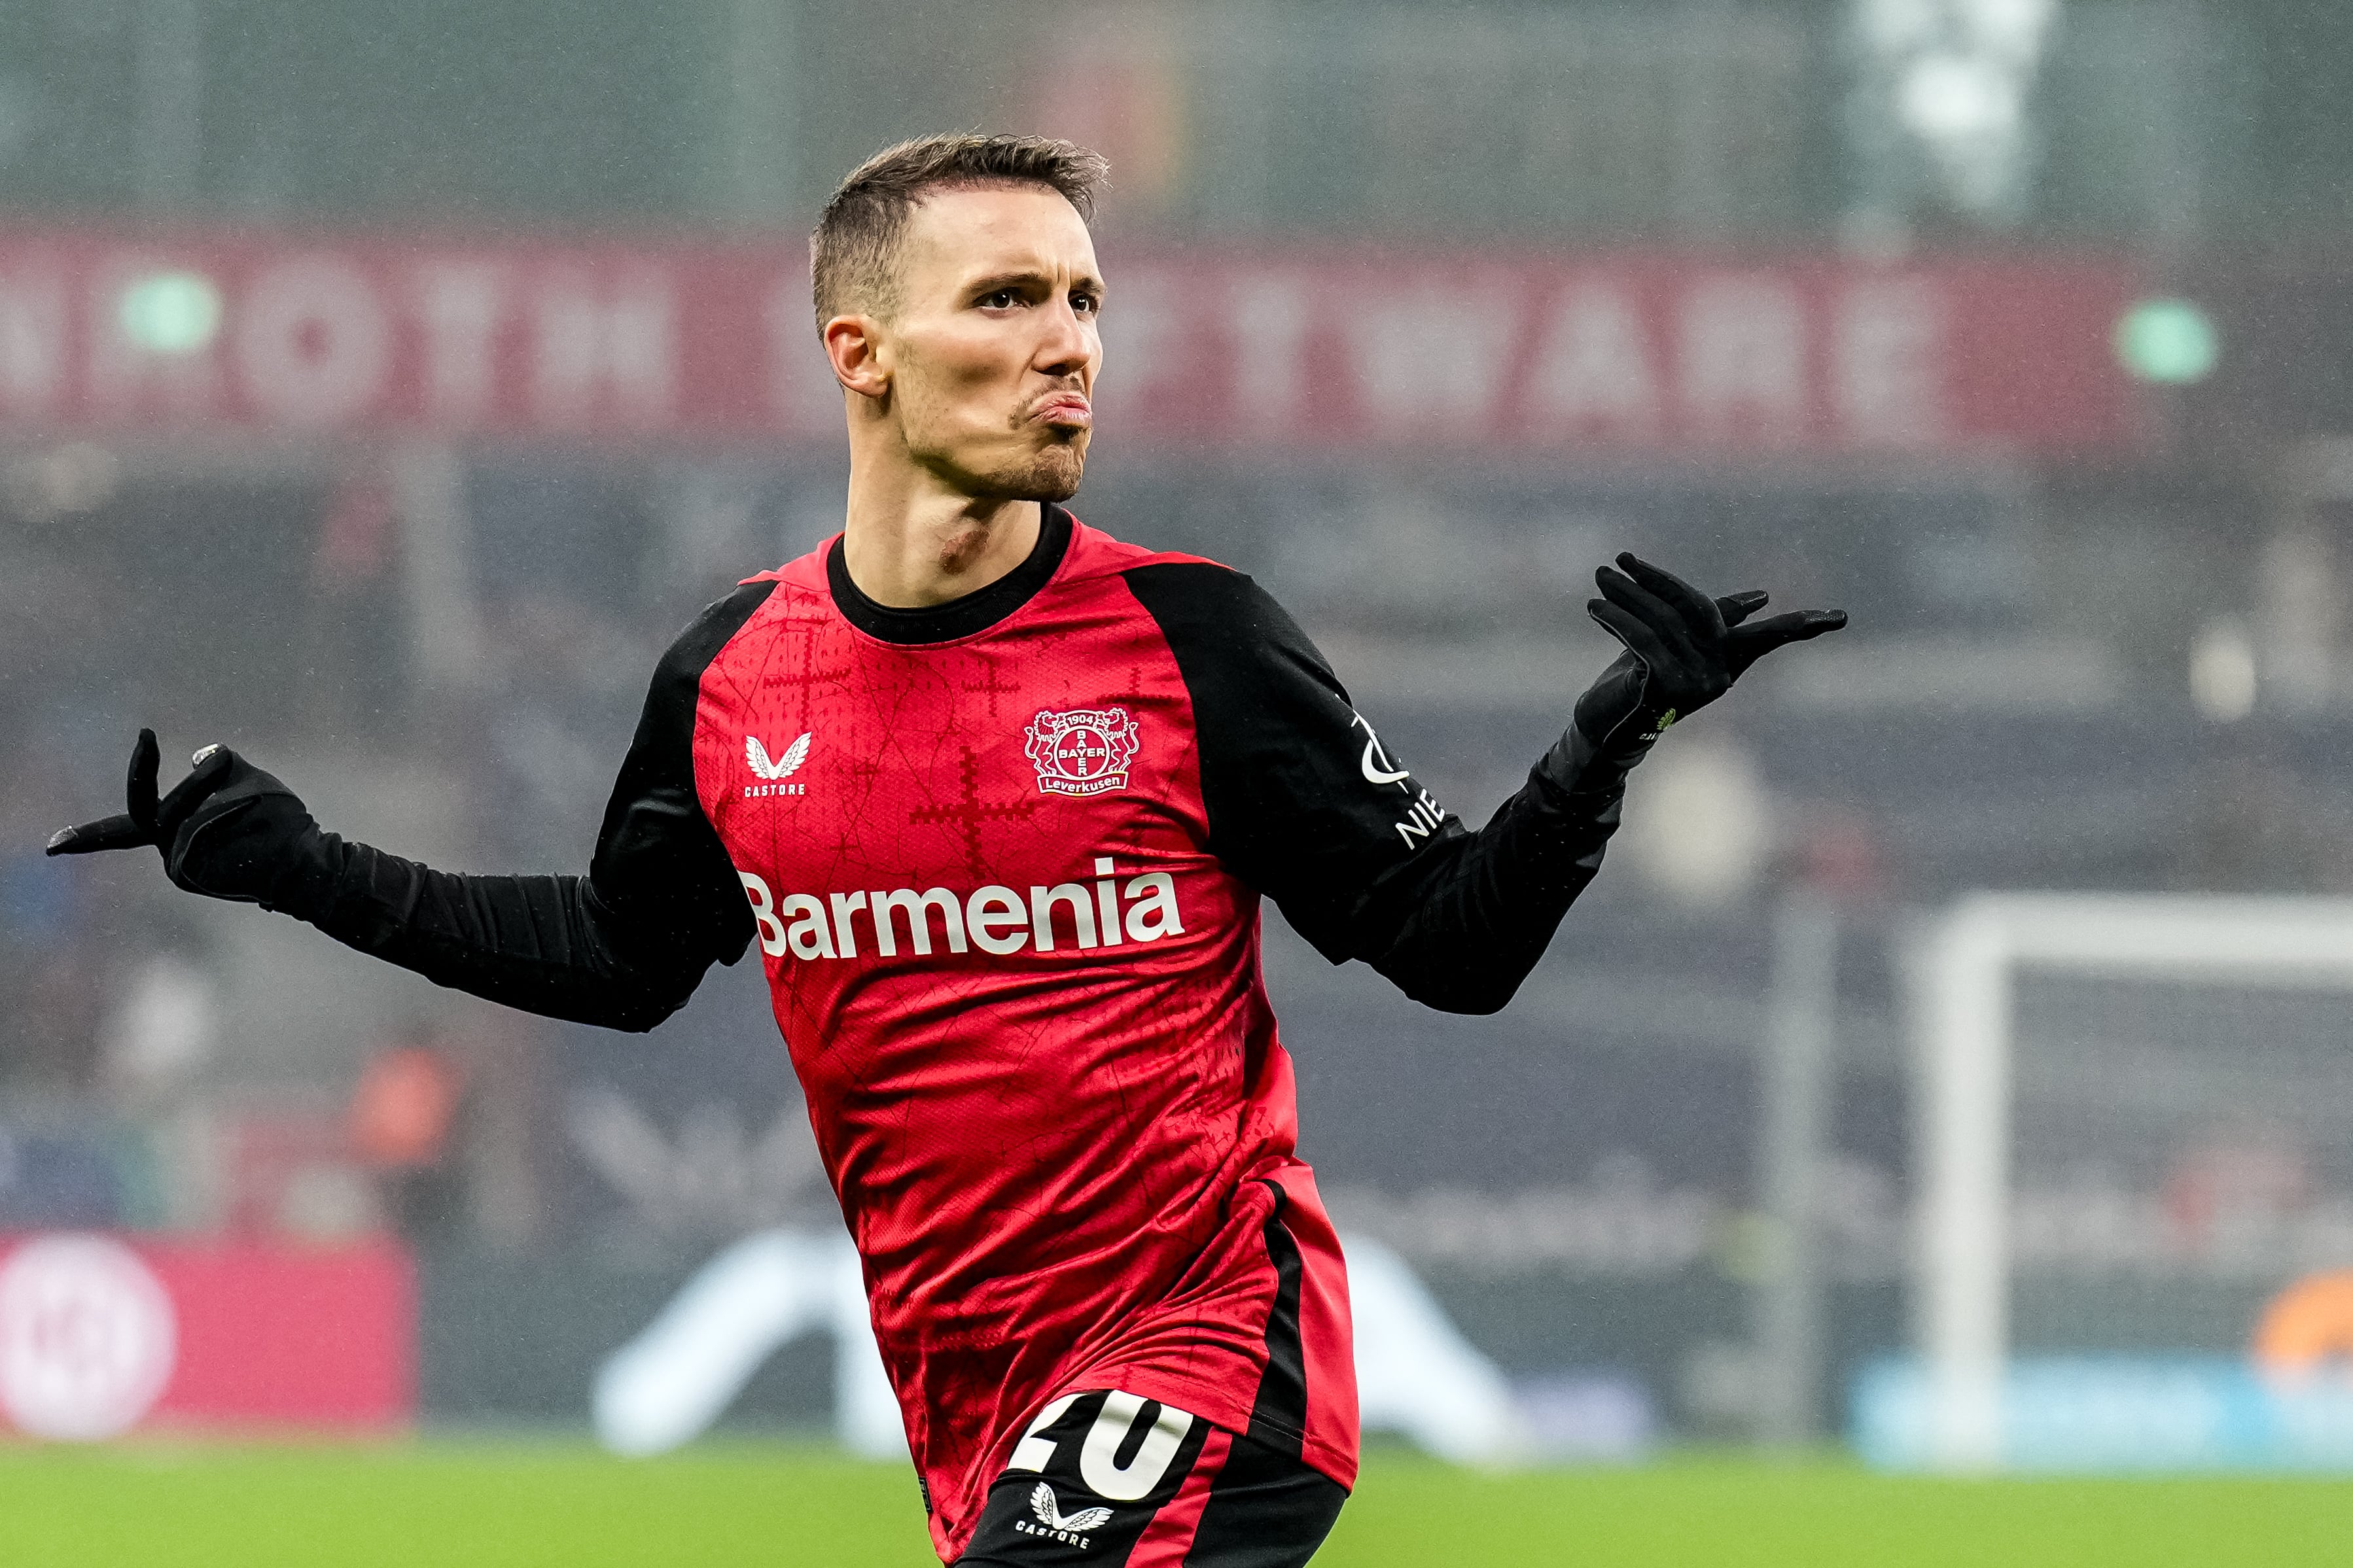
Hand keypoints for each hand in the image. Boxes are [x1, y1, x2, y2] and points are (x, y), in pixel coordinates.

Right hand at [46, 728, 322, 904]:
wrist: (309, 864)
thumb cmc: (282, 825)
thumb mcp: (247, 785)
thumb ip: (217, 771)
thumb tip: (201, 754)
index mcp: (174, 837)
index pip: (122, 832)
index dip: (86, 834)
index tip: (50, 846)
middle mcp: (170, 854)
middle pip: (145, 809)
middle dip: (146, 774)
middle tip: (145, 737)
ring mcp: (179, 864)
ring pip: (180, 808)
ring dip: (209, 783)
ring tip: (241, 782)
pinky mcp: (192, 871)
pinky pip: (199, 819)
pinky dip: (226, 803)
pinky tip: (252, 813)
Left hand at [1574, 554, 1845, 757]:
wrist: (1609, 729)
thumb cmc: (1644, 678)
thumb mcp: (1679, 643)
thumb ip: (1713, 619)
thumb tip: (1760, 598)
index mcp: (1730, 662)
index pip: (1770, 638)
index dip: (1800, 626)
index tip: (1840, 618)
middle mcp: (1720, 677)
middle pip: (1700, 611)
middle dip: (1659, 580)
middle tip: (1622, 557)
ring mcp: (1696, 686)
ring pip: (1663, 623)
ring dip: (1626, 596)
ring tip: (1599, 576)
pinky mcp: (1666, 691)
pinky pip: (1643, 642)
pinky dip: (1618, 620)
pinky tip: (1595, 607)